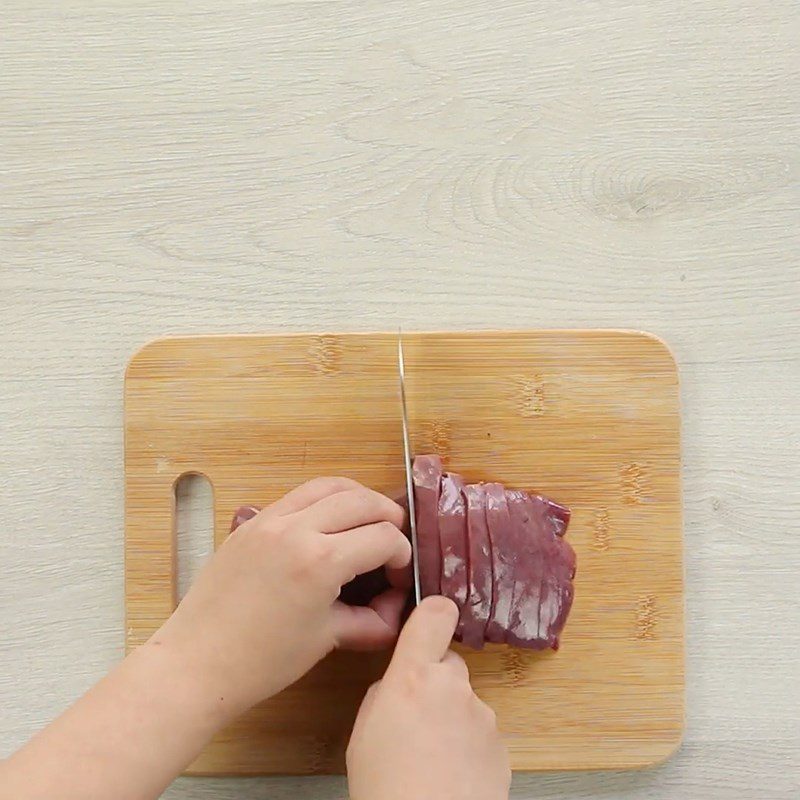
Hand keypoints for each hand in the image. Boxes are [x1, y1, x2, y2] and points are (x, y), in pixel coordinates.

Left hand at [154, 477, 410, 715]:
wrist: (195, 663)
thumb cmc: (261, 661)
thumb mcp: (325, 639)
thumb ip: (368, 621)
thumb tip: (393, 612)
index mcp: (320, 561)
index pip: (382, 537)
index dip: (402, 554)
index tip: (400, 573)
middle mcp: (296, 529)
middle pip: (361, 500)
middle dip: (388, 516)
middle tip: (394, 539)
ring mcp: (269, 520)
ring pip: (328, 486)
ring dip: (357, 497)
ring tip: (368, 519)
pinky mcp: (250, 523)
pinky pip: (297, 496)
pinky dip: (323, 501)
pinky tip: (328, 525)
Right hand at [347, 596, 510, 799]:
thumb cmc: (387, 789)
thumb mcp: (364, 732)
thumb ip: (385, 692)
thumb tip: (399, 685)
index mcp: (413, 677)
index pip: (434, 614)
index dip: (433, 611)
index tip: (431, 617)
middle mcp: (453, 687)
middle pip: (448, 665)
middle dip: (435, 683)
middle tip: (416, 719)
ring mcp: (482, 714)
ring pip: (464, 701)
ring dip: (451, 718)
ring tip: (431, 756)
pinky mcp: (501, 743)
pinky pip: (481, 730)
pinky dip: (469, 745)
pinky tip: (451, 772)